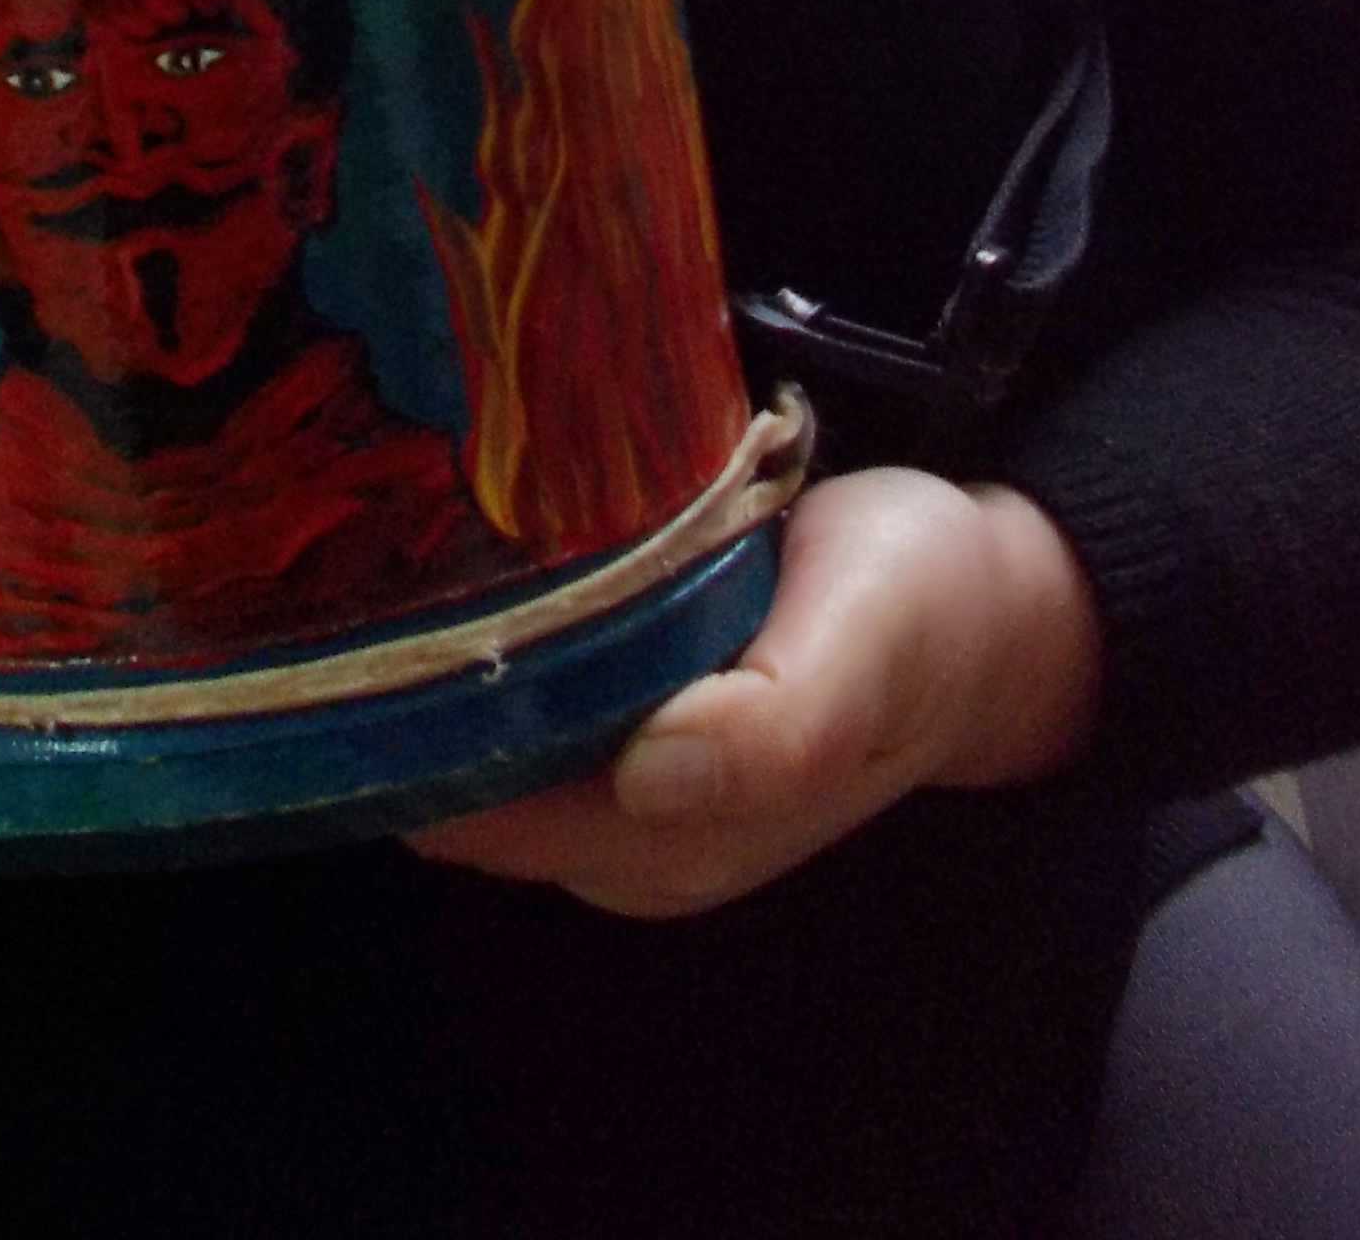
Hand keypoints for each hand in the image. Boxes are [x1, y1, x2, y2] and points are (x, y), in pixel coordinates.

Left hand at [405, 470, 1100, 919]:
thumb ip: (778, 725)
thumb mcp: (872, 648)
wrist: (992, 607)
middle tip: (378, 530)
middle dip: (405, 670)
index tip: (367, 599)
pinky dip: (493, 624)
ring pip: (478, 727)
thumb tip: (646, 773)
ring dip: (443, 640)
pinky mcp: (631, 719)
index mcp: (667, 841)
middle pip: (452, 769)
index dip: (409, 715)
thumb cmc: (925, 615)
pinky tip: (481, 543)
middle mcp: (622, 836)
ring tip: (411, 519)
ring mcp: (620, 785)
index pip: (469, 808)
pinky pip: (523, 688)